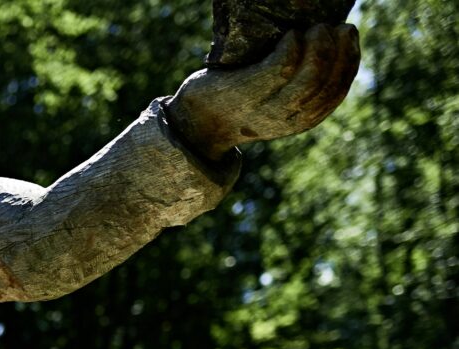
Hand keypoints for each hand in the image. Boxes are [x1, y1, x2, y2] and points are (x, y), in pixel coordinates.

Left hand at [166, 23, 359, 160]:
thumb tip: (326, 45)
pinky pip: (277, 70)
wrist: (195, 125)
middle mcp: (285, 118)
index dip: (350, 60)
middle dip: (338, 51)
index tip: (350, 36)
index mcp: (300, 120)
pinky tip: (291, 35)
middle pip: (326, 84)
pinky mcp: (243, 93)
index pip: (337, 92)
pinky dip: (290, 49)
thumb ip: (299, 86)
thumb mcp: (276, 102)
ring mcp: (264, 108)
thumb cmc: (239, 104)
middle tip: (335, 26)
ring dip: (319, 49)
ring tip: (316, 27)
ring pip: (306, 79)